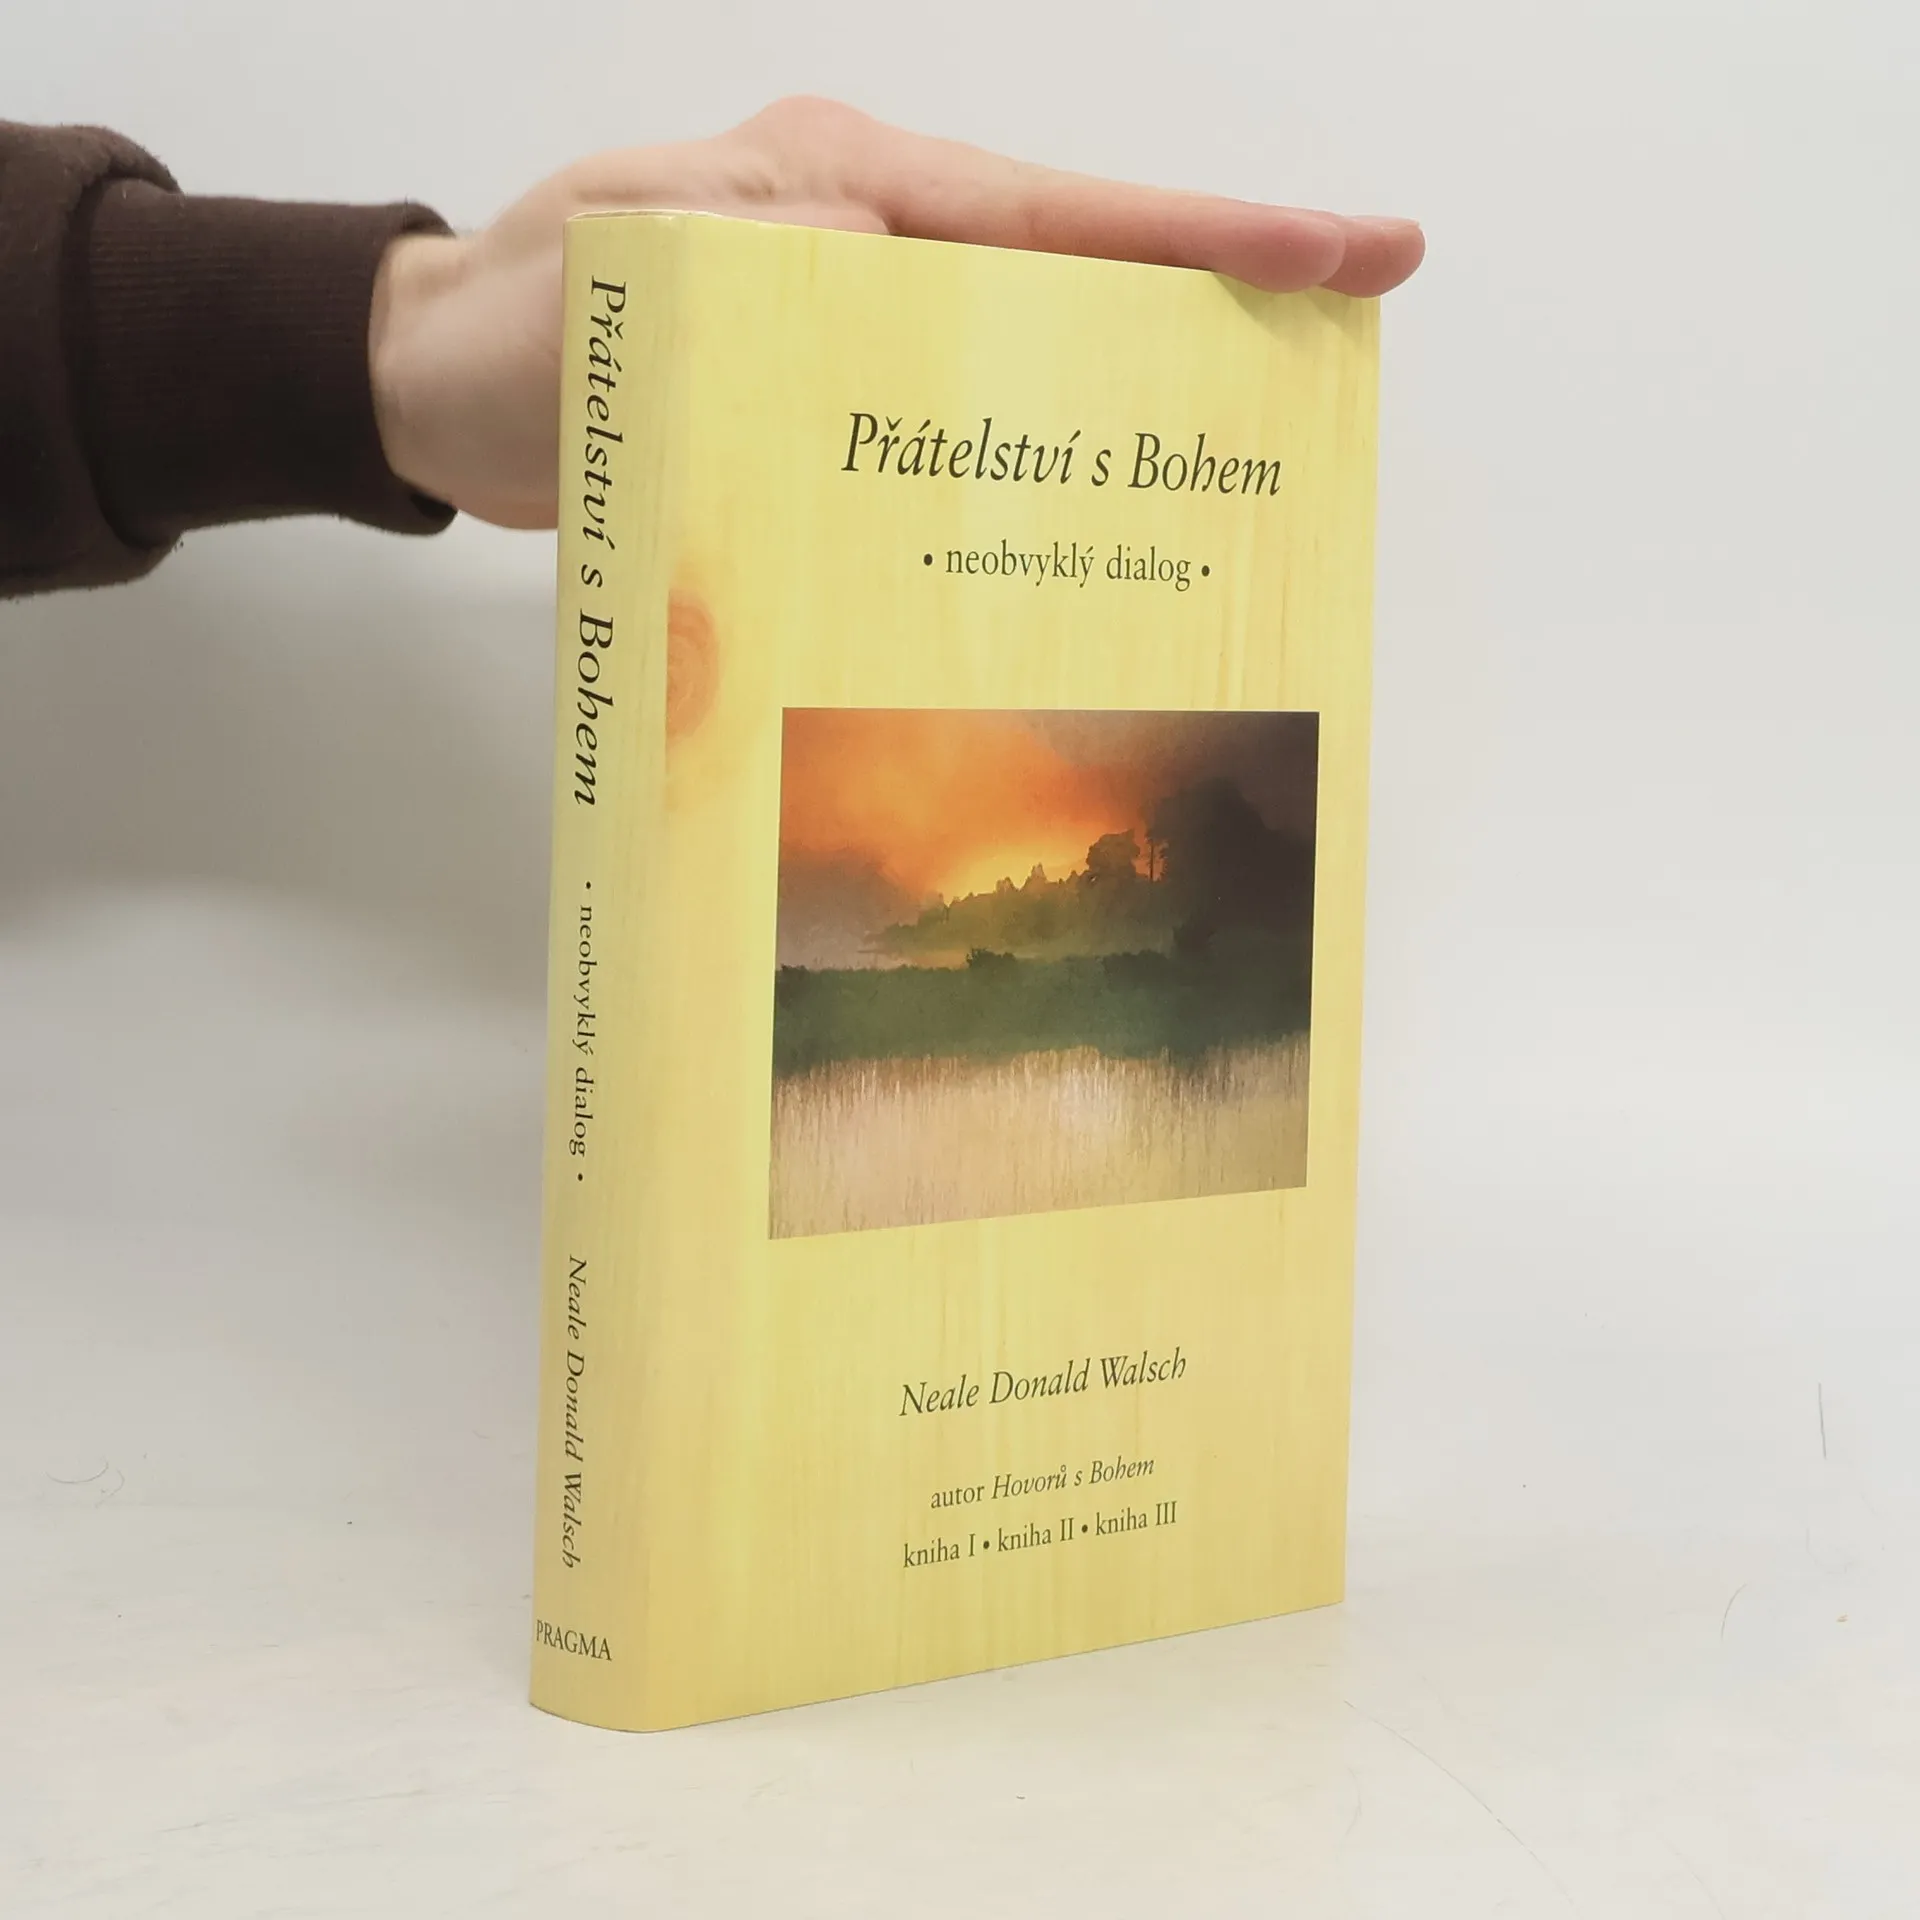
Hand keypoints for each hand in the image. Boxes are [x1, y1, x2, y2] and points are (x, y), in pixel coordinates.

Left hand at [369, 96, 1424, 528]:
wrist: (433, 386)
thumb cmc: (534, 334)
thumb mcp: (665, 288)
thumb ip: (808, 283)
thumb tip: (938, 299)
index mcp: (853, 185)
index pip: (1068, 216)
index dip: (1217, 240)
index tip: (1354, 250)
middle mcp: (870, 231)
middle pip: (1079, 268)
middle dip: (1215, 296)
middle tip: (1344, 331)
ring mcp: (850, 301)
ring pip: (1028, 340)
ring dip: (1131, 381)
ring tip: (1243, 438)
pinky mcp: (821, 377)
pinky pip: (956, 398)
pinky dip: (1026, 438)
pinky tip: (1079, 490)